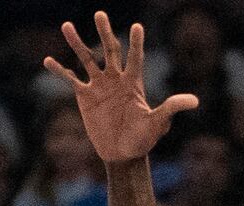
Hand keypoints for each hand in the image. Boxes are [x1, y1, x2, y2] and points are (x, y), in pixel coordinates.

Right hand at [44, 12, 196, 163]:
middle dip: (105, 32)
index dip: (136, 43)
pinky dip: (60, 71)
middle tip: (100, 14)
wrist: (123, 153)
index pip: (135, 58)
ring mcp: (99, 85)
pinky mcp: (84, 96)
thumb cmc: (143, 139)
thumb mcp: (158, 123)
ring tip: (67, 25)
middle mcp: (115, 78)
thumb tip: (195, 101)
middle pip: (110, 50)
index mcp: (133, 82)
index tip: (138, 26)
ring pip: (87, 59)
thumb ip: (171, 108)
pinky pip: (70, 79)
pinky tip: (48, 61)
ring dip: (77, 43)